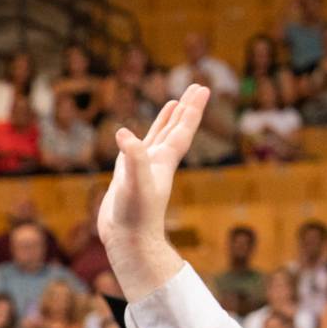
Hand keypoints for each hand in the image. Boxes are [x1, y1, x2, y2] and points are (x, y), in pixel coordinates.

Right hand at [96, 86, 207, 296]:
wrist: (127, 241)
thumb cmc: (135, 215)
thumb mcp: (135, 184)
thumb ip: (132, 158)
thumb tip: (123, 134)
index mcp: (164, 161)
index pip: (182, 130)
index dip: (192, 109)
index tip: (202, 88)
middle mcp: (157, 162)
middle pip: (176, 129)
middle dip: (186, 108)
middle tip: (197, 87)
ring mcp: (142, 169)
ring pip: (158, 138)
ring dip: (167, 120)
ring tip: (174, 102)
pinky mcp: (127, 177)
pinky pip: (135, 150)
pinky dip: (138, 138)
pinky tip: (133, 135)